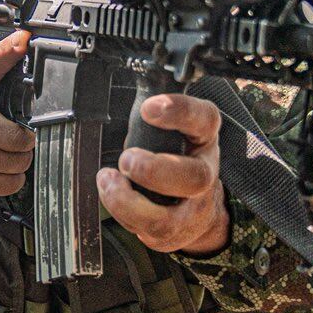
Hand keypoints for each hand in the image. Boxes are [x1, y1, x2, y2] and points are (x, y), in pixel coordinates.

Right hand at [0, 31, 34, 217]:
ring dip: (14, 169)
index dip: (26, 136)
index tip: (22, 132)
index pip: (16, 134)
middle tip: (13, 147)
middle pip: (17, 155)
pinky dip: (3, 183)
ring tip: (1, 158)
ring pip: (12, 174)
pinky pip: (0, 189)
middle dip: (21, 153)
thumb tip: (23, 38)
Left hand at [97, 93, 229, 254]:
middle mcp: (204, 174)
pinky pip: (148, 232)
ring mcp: (191, 210)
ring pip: (167, 218)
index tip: (150, 107)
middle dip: (156, 170)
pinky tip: (110, 192)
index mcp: (203, 138)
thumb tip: (128, 78)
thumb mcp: (171, 129)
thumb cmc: (175, 158)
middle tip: (128, 159)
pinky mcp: (173, 234)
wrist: (197, 209)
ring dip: (129, 202)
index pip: (204, 119)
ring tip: (108, 180)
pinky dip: (123, 213)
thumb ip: (154, 110)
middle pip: (195, 177)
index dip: (179, 112)